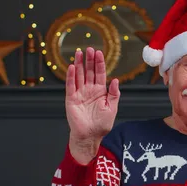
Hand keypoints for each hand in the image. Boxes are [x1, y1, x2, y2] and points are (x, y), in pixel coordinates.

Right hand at [66, 47, 120, 161]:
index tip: (99, 53)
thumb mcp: (112, 108)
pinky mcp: (71, 99)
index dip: (99, 63)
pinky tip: (72, 66)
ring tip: (79, 52)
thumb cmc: (102, 125)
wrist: (90, 136)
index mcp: (100, 92)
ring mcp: (80, 93)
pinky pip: (70, 85)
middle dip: (89, 60)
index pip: (99, 74)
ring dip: (79, 64)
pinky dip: (71, 76)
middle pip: (89, 72)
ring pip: (79, 75)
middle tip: (89, 49)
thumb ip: (114, 94)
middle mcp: (89, 90)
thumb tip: (116, 80)